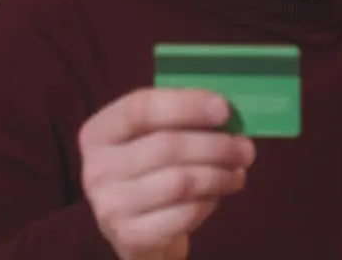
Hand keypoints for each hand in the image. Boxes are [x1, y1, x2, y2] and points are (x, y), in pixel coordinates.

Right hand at [78, 87, 255, 258]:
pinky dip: (209, 203)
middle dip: (216, 145)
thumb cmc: (151, 171)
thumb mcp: (152, 138)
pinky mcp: (130, 236)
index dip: (186, 105)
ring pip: (181, 182)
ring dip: (220, 175)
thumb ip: (180, 118)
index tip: (224, 109)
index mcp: (99, 132)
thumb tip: (227, 109)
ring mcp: (110, 206)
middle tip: (245, 148)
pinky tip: (216, 196)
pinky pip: (184, 214)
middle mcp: (96, 168)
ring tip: (238, 172)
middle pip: (167, 146)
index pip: (140, 108)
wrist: (136, 229)